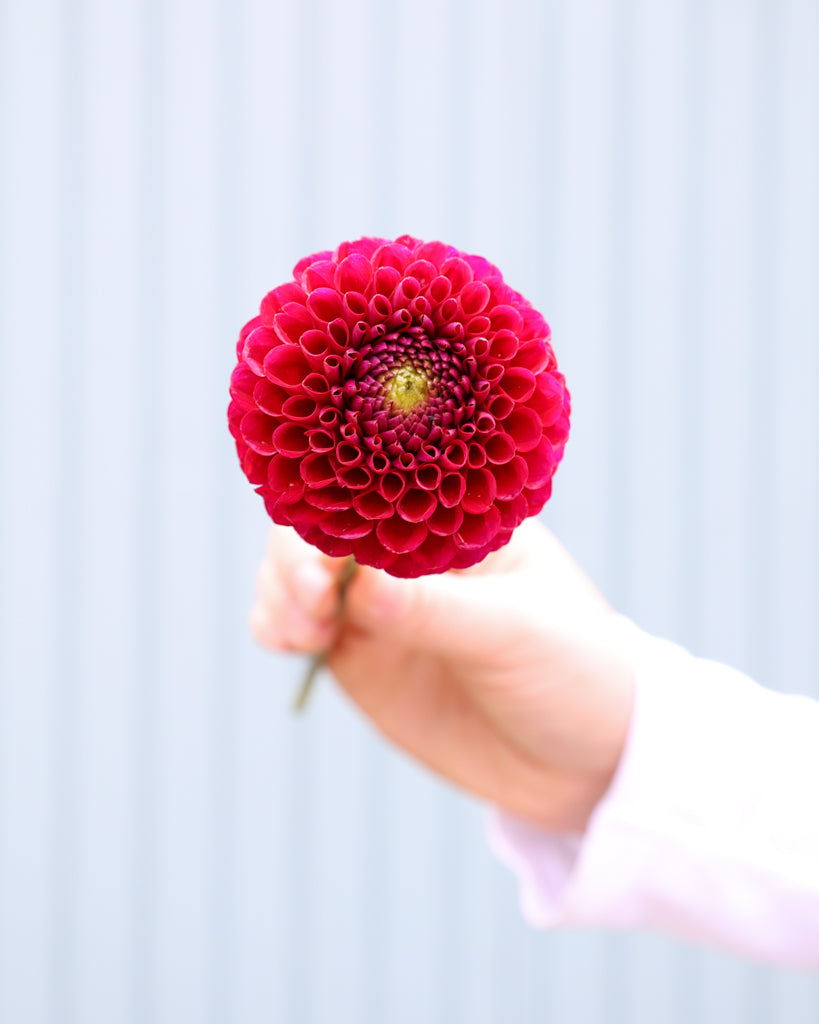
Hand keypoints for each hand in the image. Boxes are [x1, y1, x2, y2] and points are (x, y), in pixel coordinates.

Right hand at [251, 519, 634, 831]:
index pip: (378, 490)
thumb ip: (436, 611)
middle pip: (320, 527)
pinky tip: (292, 642)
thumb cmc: (573, 671)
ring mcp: (378, 603)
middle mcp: (407, 554)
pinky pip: (294, 627)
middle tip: (313, 605)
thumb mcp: (515, 634)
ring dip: (280, 592)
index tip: (329, 559)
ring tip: (307, 631)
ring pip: (294, 574)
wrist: (586, 760)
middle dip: (298, 559)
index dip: (338, 513)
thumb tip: (360, 585)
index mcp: (457, 520)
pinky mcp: (360, 653)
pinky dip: (276, 625)